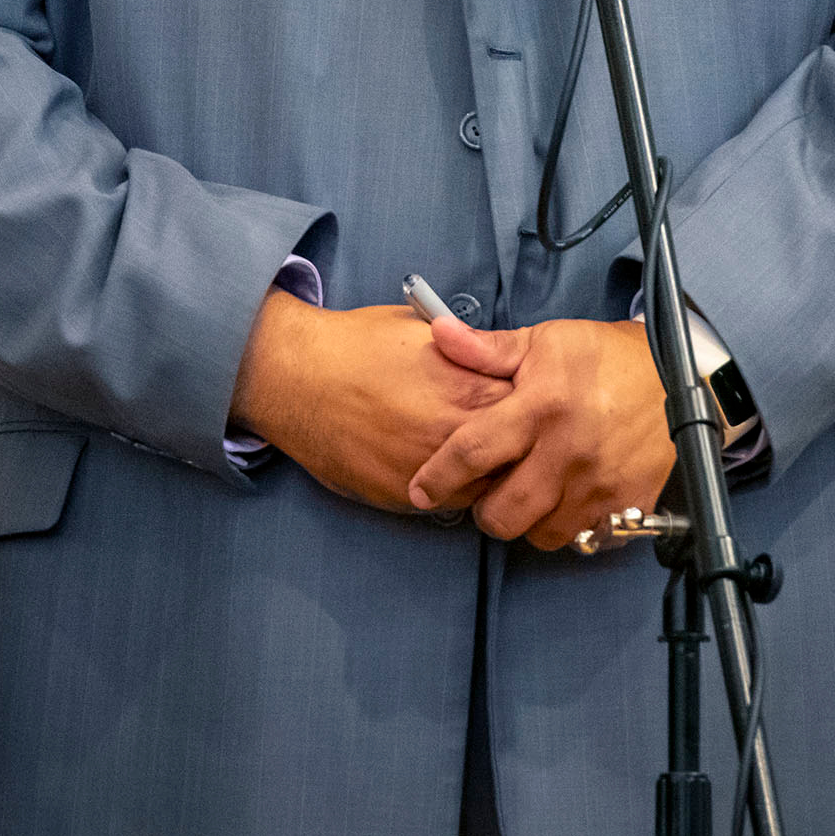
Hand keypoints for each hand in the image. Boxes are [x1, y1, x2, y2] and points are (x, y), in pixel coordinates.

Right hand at [229, 289, 513, 512]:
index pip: (531, 406)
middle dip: (523, 447)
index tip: (535, 401)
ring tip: (490, 461)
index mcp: (468, 385)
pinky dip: (457, 492)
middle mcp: (455, 433)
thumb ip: (468, 353)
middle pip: (520, 455)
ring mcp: (430, 470)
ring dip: (493, 476)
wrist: (298, 377)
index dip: (535, 403)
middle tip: (522, 440)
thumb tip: (500, 364)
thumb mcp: (424, 331)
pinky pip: (450, 504)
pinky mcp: (403, 496)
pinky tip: (451, 473)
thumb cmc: (358, 343)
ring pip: (489, 488)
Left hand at [407, 317, 674, 550]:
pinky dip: (566, 528)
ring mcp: (601, 484)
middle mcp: (568, 450)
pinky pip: (582, 538)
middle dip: (485, 510)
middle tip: (488, 491)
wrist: (674, 375)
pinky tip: (563, 502)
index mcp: (541, 405)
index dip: (439, 475)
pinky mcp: (628, 505)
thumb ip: (486, 348)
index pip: (475, 450)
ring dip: (526, 521)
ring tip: (528, 493)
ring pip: (541, 534)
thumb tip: (438, 331)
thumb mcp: (543, 341)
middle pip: (504, 512)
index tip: (419, 490)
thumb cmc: (601, 356)